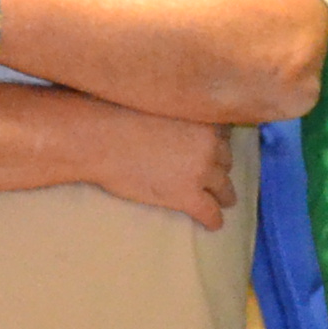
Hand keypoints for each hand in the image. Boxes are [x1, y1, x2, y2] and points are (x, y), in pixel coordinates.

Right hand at [84, 106, 233, 228]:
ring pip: (224, 188)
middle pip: (226, 160)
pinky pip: (210, 212)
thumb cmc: (118, 115)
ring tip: (224, 201)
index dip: (217, 143)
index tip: (213, 149)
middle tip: (214, 176)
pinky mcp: (187, 196)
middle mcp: (210, 144)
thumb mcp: (160, 104)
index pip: (224, 133)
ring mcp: (201, 171)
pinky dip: (214, 220)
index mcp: (203, 118)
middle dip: (219, 168)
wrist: (101, 139)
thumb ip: (178, 113)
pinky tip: (213, 225)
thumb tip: (178, 123)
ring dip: (224, 195)